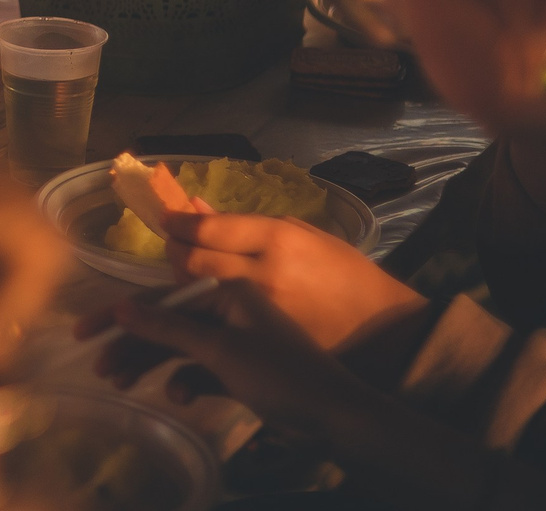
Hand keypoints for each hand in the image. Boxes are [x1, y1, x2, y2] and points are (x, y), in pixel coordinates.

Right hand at [98, 280, 377, 439]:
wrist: (337, 416)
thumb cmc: (281, 373)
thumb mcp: (219, 349)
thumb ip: (168, 328)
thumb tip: (120, 307)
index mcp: (226, 291)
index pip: (160, 298)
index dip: (119, 314)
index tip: (82, 331)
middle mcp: (229, 308)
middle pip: (167, 323)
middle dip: (131, 344)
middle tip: (97, 367)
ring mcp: (237, 338)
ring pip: (181, 347)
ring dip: (153, 364)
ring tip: (121, 384)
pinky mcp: (243, 367)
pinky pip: (203, 368)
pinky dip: (188, 380)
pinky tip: (179, 397)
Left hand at [159, 211, 427, 352]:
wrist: (379, 324)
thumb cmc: (343, 270)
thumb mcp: (301, 233)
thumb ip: (245, 223)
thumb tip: (195, 207)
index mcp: (277, 239)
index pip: (208, 229)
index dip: (178, 223)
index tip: (167, 218)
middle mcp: (264, 273)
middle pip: (194, 261)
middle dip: (175, 250)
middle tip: (173, 243)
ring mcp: (259, 310)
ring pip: (197, 289)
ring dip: (183, 276)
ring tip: (187, 266)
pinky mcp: (259, 338)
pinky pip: (213, 318)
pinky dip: (200, 304)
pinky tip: (201, 296)